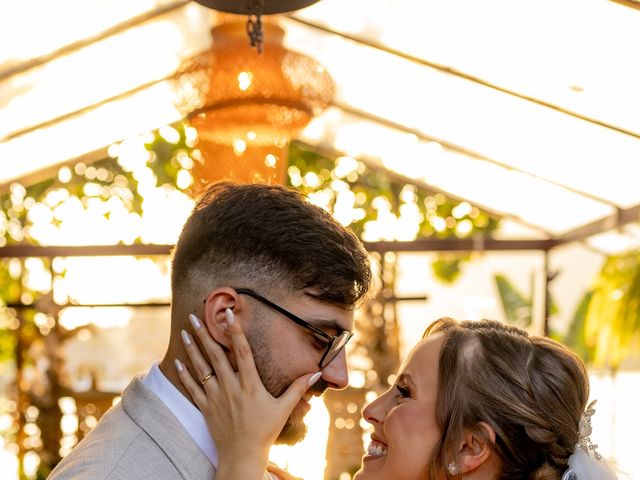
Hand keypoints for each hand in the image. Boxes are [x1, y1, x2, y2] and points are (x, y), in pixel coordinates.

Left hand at [175, 308, 320, 479]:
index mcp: (250, 384)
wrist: (243, 456)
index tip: (229, 314)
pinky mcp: (205, 407)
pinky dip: (184, 374)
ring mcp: (216, 397)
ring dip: (192, 349)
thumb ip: (298, 389)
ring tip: (185, 332)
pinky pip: (192, 388)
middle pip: (216, 355)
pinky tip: (177, 361)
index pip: (242, 351)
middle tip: (196, 316)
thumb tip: (316, 374)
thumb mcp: (284, 409)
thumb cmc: (265, 431)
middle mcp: (231, 387)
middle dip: (205, 334)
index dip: (235, 331)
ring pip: (201, 368)